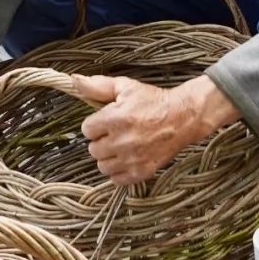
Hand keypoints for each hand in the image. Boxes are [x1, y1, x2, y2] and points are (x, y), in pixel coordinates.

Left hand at [72, 72, 240, 185]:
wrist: (184, 118)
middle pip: (93, 149)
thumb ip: (97, 85)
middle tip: (115, 133)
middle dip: (101, 140)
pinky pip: (116, 179)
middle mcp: (122, 141)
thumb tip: (74, 80)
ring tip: (121, 146)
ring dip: (108, 157)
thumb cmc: (153, 101)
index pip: (87, 130)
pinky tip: (127, 159)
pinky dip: (119, 171)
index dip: (95, 124)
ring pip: (102, 166)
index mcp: (116, 118)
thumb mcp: (125, 87)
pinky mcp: (142, 172)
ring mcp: (132, 159)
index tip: (107, 121)